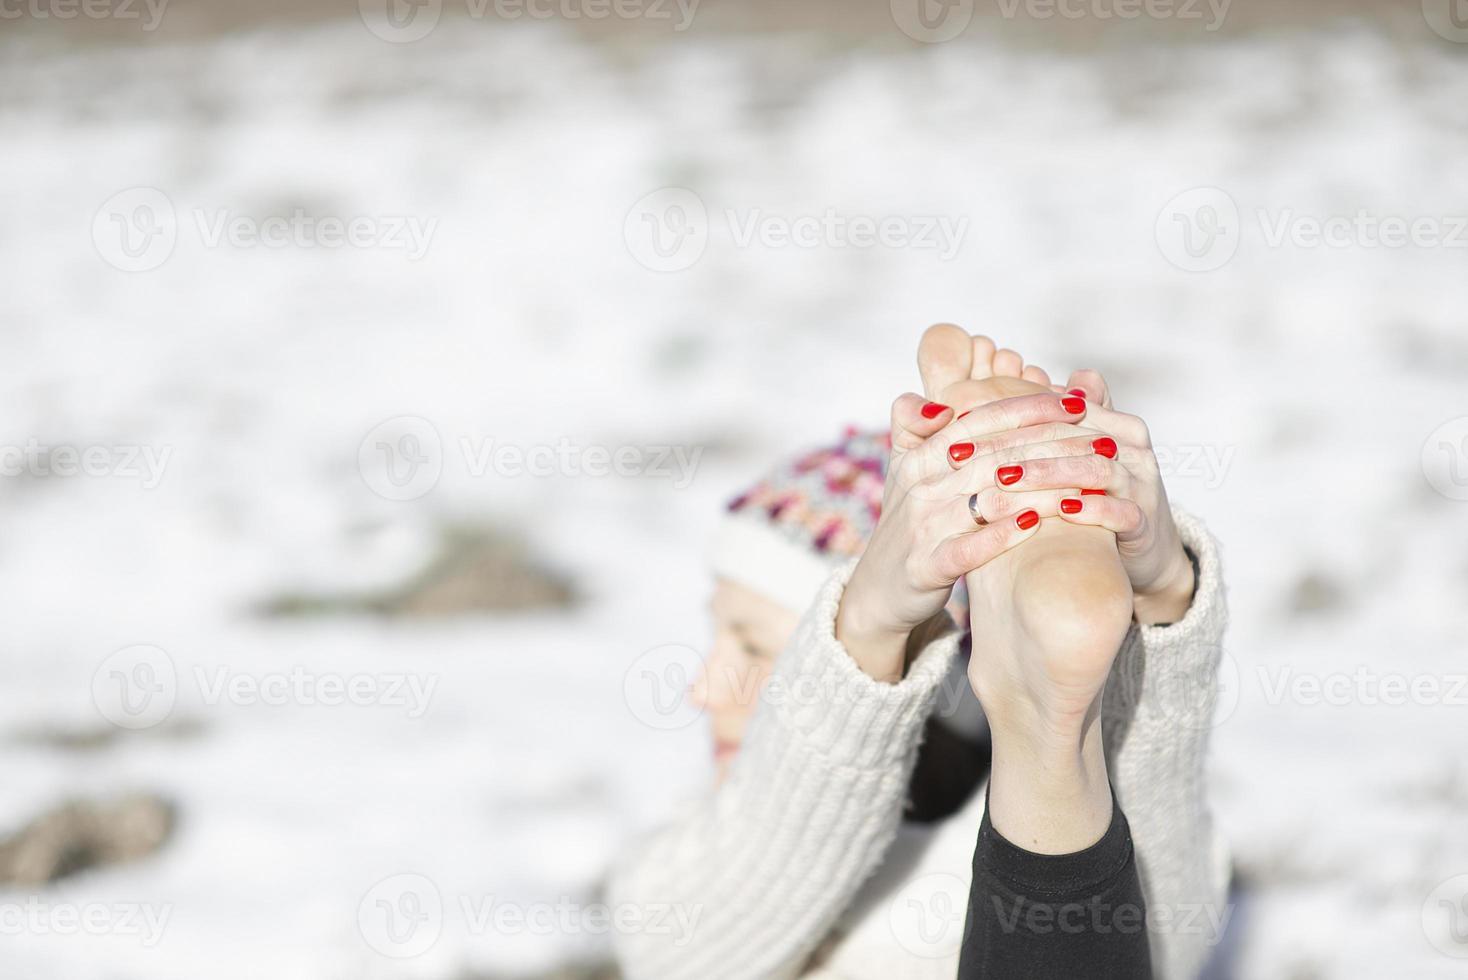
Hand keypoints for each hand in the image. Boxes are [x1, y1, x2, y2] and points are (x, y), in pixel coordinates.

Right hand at [835, 390, 1090, 682]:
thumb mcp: (905, 471)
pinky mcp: (925, 567)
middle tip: (1101, 442)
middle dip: (1052, 445)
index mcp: (917, 457)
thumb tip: (946, 403)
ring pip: (987, 498)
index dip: (1028, 408)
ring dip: (1043, 489)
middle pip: (993, 456)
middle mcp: (918, 486)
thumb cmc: (907, 525)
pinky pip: (967, 549)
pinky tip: (1036, 525)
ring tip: (1088, 481)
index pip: (978, 420)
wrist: (877, 591)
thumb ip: (918, 428)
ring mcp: (920, 528)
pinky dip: (1001, 535)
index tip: (1076, 403)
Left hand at [984, 368, 1194, 624]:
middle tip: (972, 454)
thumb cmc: (1097, 497)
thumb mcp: (1071, 458)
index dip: (1011, 415)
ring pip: (1098, 468)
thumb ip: (1043, 426)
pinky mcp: (1145, 523)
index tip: (964, 425)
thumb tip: (989, 394)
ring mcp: (1140, 484)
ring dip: (1049, 473)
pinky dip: (1093, 509)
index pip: (1060, 409)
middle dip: (1019, 443)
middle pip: (1073, 434)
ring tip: (1006, 479)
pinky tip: (1060, 510)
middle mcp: (1130, 448)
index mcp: (1113, 424)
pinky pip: (1123, 511)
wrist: (1142, 550)